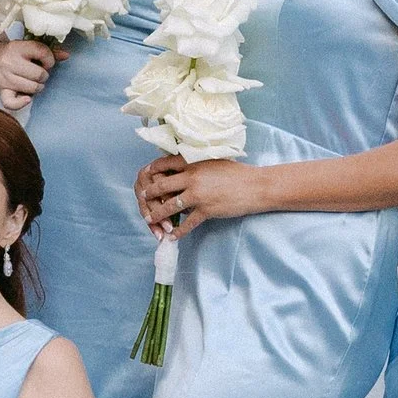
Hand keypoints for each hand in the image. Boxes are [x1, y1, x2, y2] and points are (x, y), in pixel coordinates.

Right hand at [0, 36, 54, 110]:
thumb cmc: (12, 53)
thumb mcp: (27, 47)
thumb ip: (48, 51)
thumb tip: (67, 55)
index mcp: (17, 48)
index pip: (42, 52)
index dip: (50, 59)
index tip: (46, 62)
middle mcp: (9, 63)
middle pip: (39, 74)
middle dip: (43, 75)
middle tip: (37, 73)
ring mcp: (4, 78)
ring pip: (32, 88)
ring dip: (36, 87)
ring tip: (31, 82)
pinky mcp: (0, 91)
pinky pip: (11, 103)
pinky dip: (21, 103)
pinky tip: (27, 98)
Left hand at [134, 156, 255, 239]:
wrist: (256, 186)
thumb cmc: (236, 173)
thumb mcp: (213, 161)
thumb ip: (196, 165)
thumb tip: (180, 172)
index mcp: (193, 162)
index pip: (163, 164)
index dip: (152, 171)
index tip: (146, 177)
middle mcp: (192, 177)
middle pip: (161, 186)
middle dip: (149, 194)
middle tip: (142, 198)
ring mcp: (198, 194)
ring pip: (170, 206)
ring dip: (157, 214)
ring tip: (150, 219)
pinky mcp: (206, 210)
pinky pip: (187, 223)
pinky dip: (178, 231)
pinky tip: (172, 236)